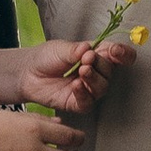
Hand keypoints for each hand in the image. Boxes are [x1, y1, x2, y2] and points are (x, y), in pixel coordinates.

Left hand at [18, 36, 137, 116]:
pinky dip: (83, 94)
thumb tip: (88, 49)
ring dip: (93, 79)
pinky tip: (76, 86)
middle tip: (87, 58)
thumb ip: (76, 49)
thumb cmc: (46, 57)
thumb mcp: (61, 48)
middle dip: (100, 64)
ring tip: (82, 71)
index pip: (117, 55)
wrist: (28, 73)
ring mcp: (88, 88)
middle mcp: (95, 72)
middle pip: (110, 71)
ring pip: (102, 87)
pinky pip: (88, 102)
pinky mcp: (78, 102)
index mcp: (96, 54)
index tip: (116, 51)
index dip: (122, 53)